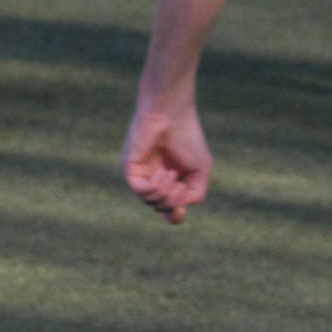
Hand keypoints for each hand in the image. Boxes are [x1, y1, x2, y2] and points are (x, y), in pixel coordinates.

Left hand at [123, 98, 212, 223]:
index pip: (168, 210)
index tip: (180, 211)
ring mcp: (142, 175)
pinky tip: (163, 172)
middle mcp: (154, 181)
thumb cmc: (187, 137)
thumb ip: (195, 194)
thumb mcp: (200, 170)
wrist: (170, 114)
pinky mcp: (131, 169)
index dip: (175, 216)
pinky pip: (141, 191)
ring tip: (171, 172)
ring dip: (166, 192)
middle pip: (162, 208)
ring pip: (152, 202)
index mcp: (170, 182)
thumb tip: (179, 208)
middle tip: (179, 179)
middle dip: (175, 200)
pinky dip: (155, 187)